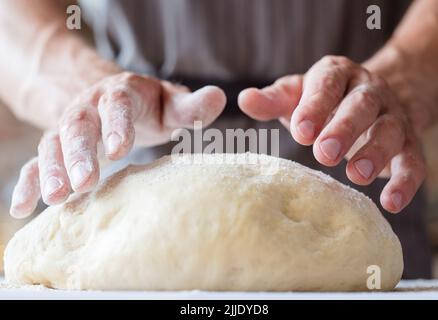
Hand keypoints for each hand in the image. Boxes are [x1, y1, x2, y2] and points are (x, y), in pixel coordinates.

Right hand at [10, 72, 225, 217]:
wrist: (109, 97)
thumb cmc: (147, 105)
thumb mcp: (169, 102)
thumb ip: (191, 105)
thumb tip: (220, 96)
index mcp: (120, 93)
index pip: (116, 105)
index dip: (117, 124)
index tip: (120, 149)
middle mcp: (89, 108)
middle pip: (77, 126)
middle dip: (78, 153)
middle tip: (83, 182)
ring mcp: (68, 128)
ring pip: (53, 145)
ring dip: (52, 170)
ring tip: (56, 198)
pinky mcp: (57, 147)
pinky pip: (36, 163)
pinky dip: (28, 183)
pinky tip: (23, 208)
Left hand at [238, 55, 424, 212]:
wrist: (374, 100)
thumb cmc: (325, 101)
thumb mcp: (298, 95)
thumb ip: (274, 99)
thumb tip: (244, 99)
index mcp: (338, 75)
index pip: (328, 84)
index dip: (316, 106)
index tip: (301, 131)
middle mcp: (369, 92)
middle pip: (362, 105)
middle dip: (344, 128)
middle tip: (324, 153)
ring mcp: (392, 117)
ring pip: (390, 131)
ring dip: (374, 153)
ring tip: (355, 176)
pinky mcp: (409, 144)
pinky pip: (414, 161)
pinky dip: (405, 181)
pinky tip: (391, 202)